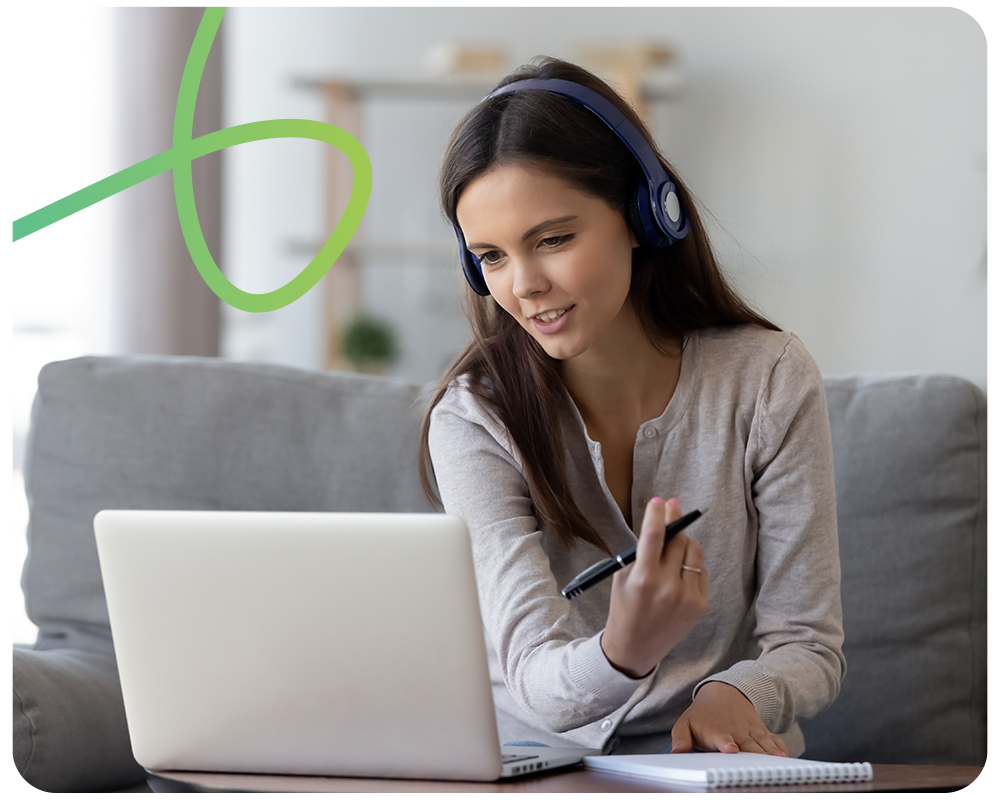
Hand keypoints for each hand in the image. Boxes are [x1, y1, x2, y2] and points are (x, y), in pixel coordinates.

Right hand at [601, 497, 706, 677]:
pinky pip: (700, 569)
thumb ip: (640, 553)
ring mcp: (687, 596)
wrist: (635, 647)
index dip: (657, 514)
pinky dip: (691, 561)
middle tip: (672, 505)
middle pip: (678, 539)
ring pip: (694, 551)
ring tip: (675, 538)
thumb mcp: (622, 578)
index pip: (654, 535)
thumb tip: (659, 524)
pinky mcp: (700, 604)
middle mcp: (668, 587)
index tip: (658, 500)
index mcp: (643, 579)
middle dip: (674, 518)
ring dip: (684, 539)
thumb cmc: (624, 608)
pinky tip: (680, 564)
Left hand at [671, 681, 787, 755]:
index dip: (726, 743)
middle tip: (757, 768)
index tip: (731, 748)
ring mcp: (751, 733)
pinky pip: (774, 740)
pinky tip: (785, 756)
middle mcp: (736, 733)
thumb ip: (680, 739)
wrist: (724, 692)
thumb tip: (676, 754)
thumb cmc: (702, 715)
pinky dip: (780, 747)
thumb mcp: (685, 724)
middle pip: (746, 747)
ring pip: (763, 744)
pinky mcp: (762, 733)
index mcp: (716, 733)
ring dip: (770, 753)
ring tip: (778, 761)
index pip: (721, 739)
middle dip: (752, 757)